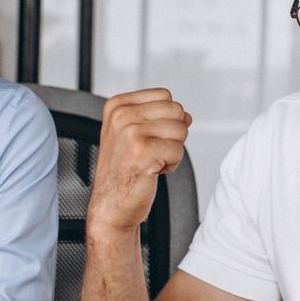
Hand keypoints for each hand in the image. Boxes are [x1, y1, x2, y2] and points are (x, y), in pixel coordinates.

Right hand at [87, 88, 191, 237]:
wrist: (112, 205)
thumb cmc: (125, 171)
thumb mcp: (135, 133)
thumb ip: (159, 117)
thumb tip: (186, 115)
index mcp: (117, 105)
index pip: (165, 95)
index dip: (165, 119)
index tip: (145, 138)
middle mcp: (121, 115)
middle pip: (176, 110)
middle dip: (172, 134)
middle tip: (151, 152)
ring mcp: (130, 132)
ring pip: (181, 130)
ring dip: (172, 150)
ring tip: (150, 162)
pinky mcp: (143, 152)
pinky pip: (179, 150)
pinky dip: (172, 165)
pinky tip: (152, 172)